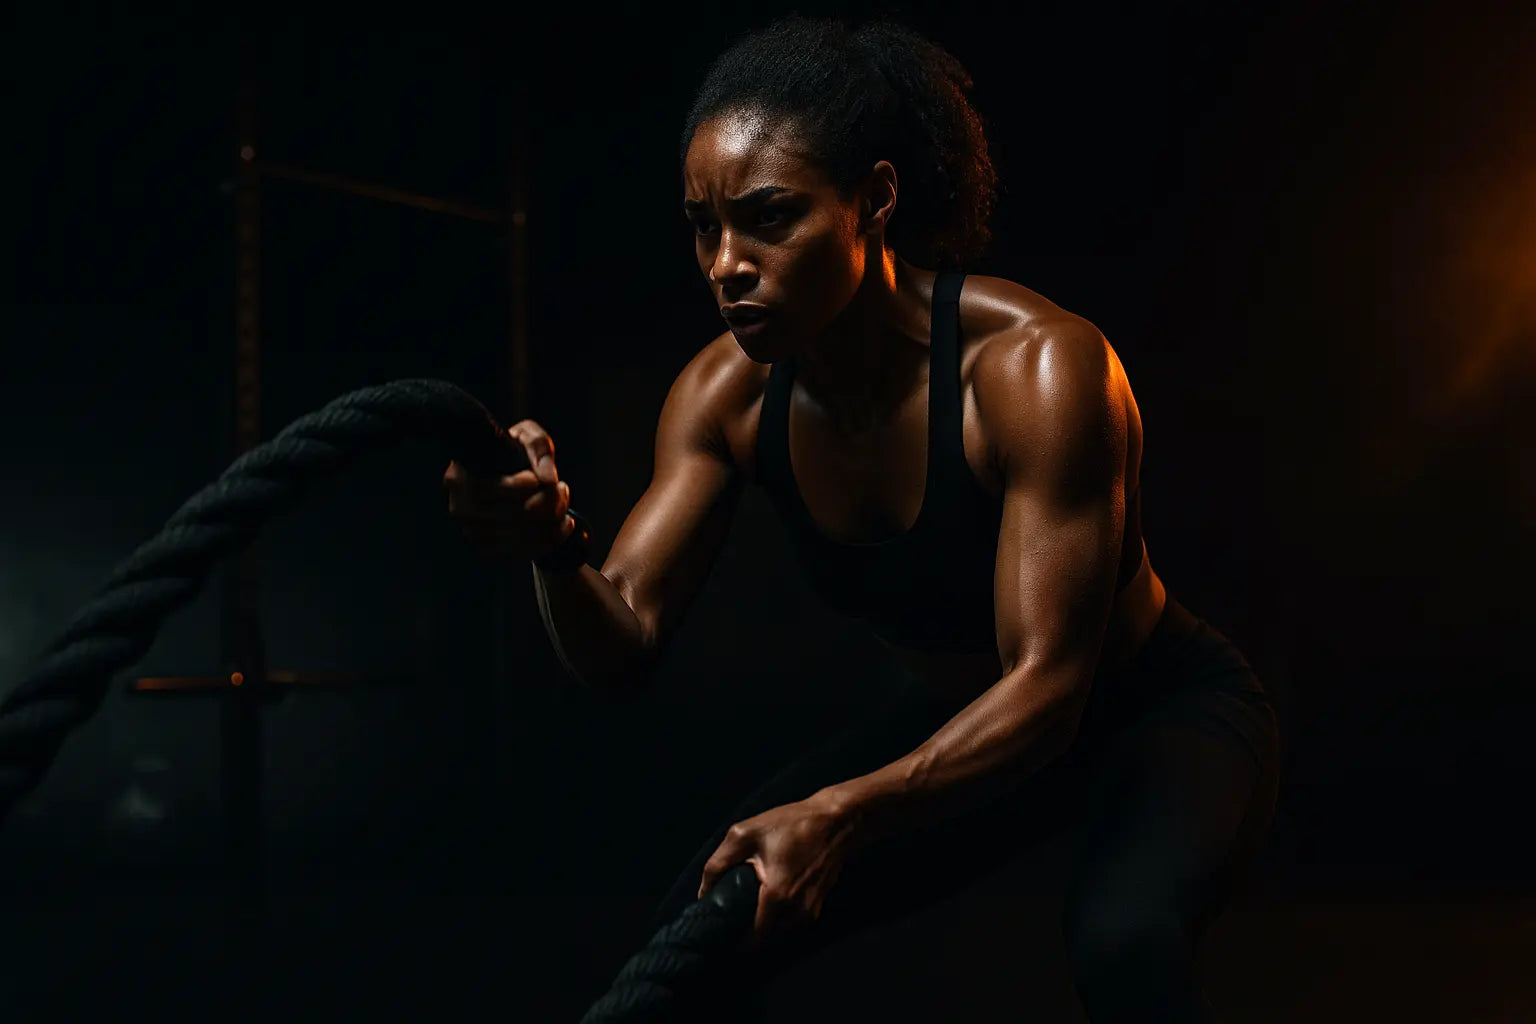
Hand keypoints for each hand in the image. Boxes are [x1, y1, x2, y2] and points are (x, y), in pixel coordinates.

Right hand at [443, 419, 574, 560]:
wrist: (510, 481)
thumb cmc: (516, 452)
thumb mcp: (528, 437)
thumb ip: (539, 449)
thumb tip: (548, 480)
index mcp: (458, 478)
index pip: (490, 489)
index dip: (519, 485)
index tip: (536, 478)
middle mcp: (460, 509)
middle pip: (514, 514)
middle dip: (549, 501)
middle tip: (562, 488)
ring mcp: (473, 533)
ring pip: (524, 535)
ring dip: (555, 519)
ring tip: (563, 501)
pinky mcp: (489, 549)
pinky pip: (526, 551)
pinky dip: (551, 539)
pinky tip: (563, 524)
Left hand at [697, 793, 861, 948]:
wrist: (837, 822)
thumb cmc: (791, 824)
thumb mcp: (745, 834)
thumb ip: (718, 865)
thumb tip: (703, 893)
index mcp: (776, 898)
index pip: (751, 941)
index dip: (733, 943)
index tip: (719, 933)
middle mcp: (795, 913)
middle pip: (764, 939)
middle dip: (746, 933)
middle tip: (730, 916)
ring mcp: (809, 913)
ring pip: (778, 933)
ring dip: (763, 925)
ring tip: (748, 905)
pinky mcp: (817, 907)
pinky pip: (791, 923)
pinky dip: (778, 918)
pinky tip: (768, 897)